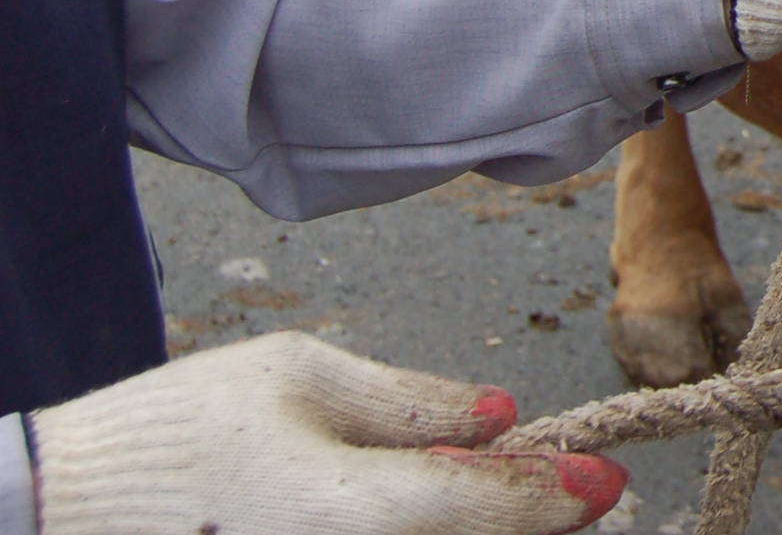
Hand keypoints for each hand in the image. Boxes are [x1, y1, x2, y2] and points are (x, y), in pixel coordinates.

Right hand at [31, 332, 623, 534]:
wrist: (64, 512)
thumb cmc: (176, 435)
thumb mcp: (301, 377)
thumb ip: (411, 402)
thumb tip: (499, 414)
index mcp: (358, 513)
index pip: (493, 505)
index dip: (559, 491)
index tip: (602, 479)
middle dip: (524, 522)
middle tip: (565, 491)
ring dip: (477, 533)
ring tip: (487, 496)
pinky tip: (423, 511)